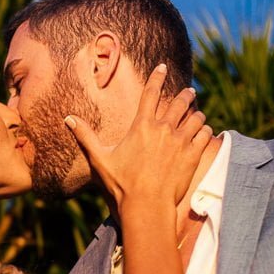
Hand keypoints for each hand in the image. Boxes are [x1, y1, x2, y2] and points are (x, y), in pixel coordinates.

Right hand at [66, 63, 211, 210]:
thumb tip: (67, 119)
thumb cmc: (121, 184)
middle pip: (179, 102)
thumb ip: (85, 136)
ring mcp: (181, 141)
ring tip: (197, 114)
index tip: (163, 67)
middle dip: (185, 94)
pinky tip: (204, 132)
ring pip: (196, 117)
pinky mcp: (193, 155)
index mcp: (141, 126)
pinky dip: (205, 130)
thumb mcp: (99, 159)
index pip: (151, 93)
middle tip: (189, 91)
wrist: (146, 205)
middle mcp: (163, 129)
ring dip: (197, 113)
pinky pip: (205, 134)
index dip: (157, 77)